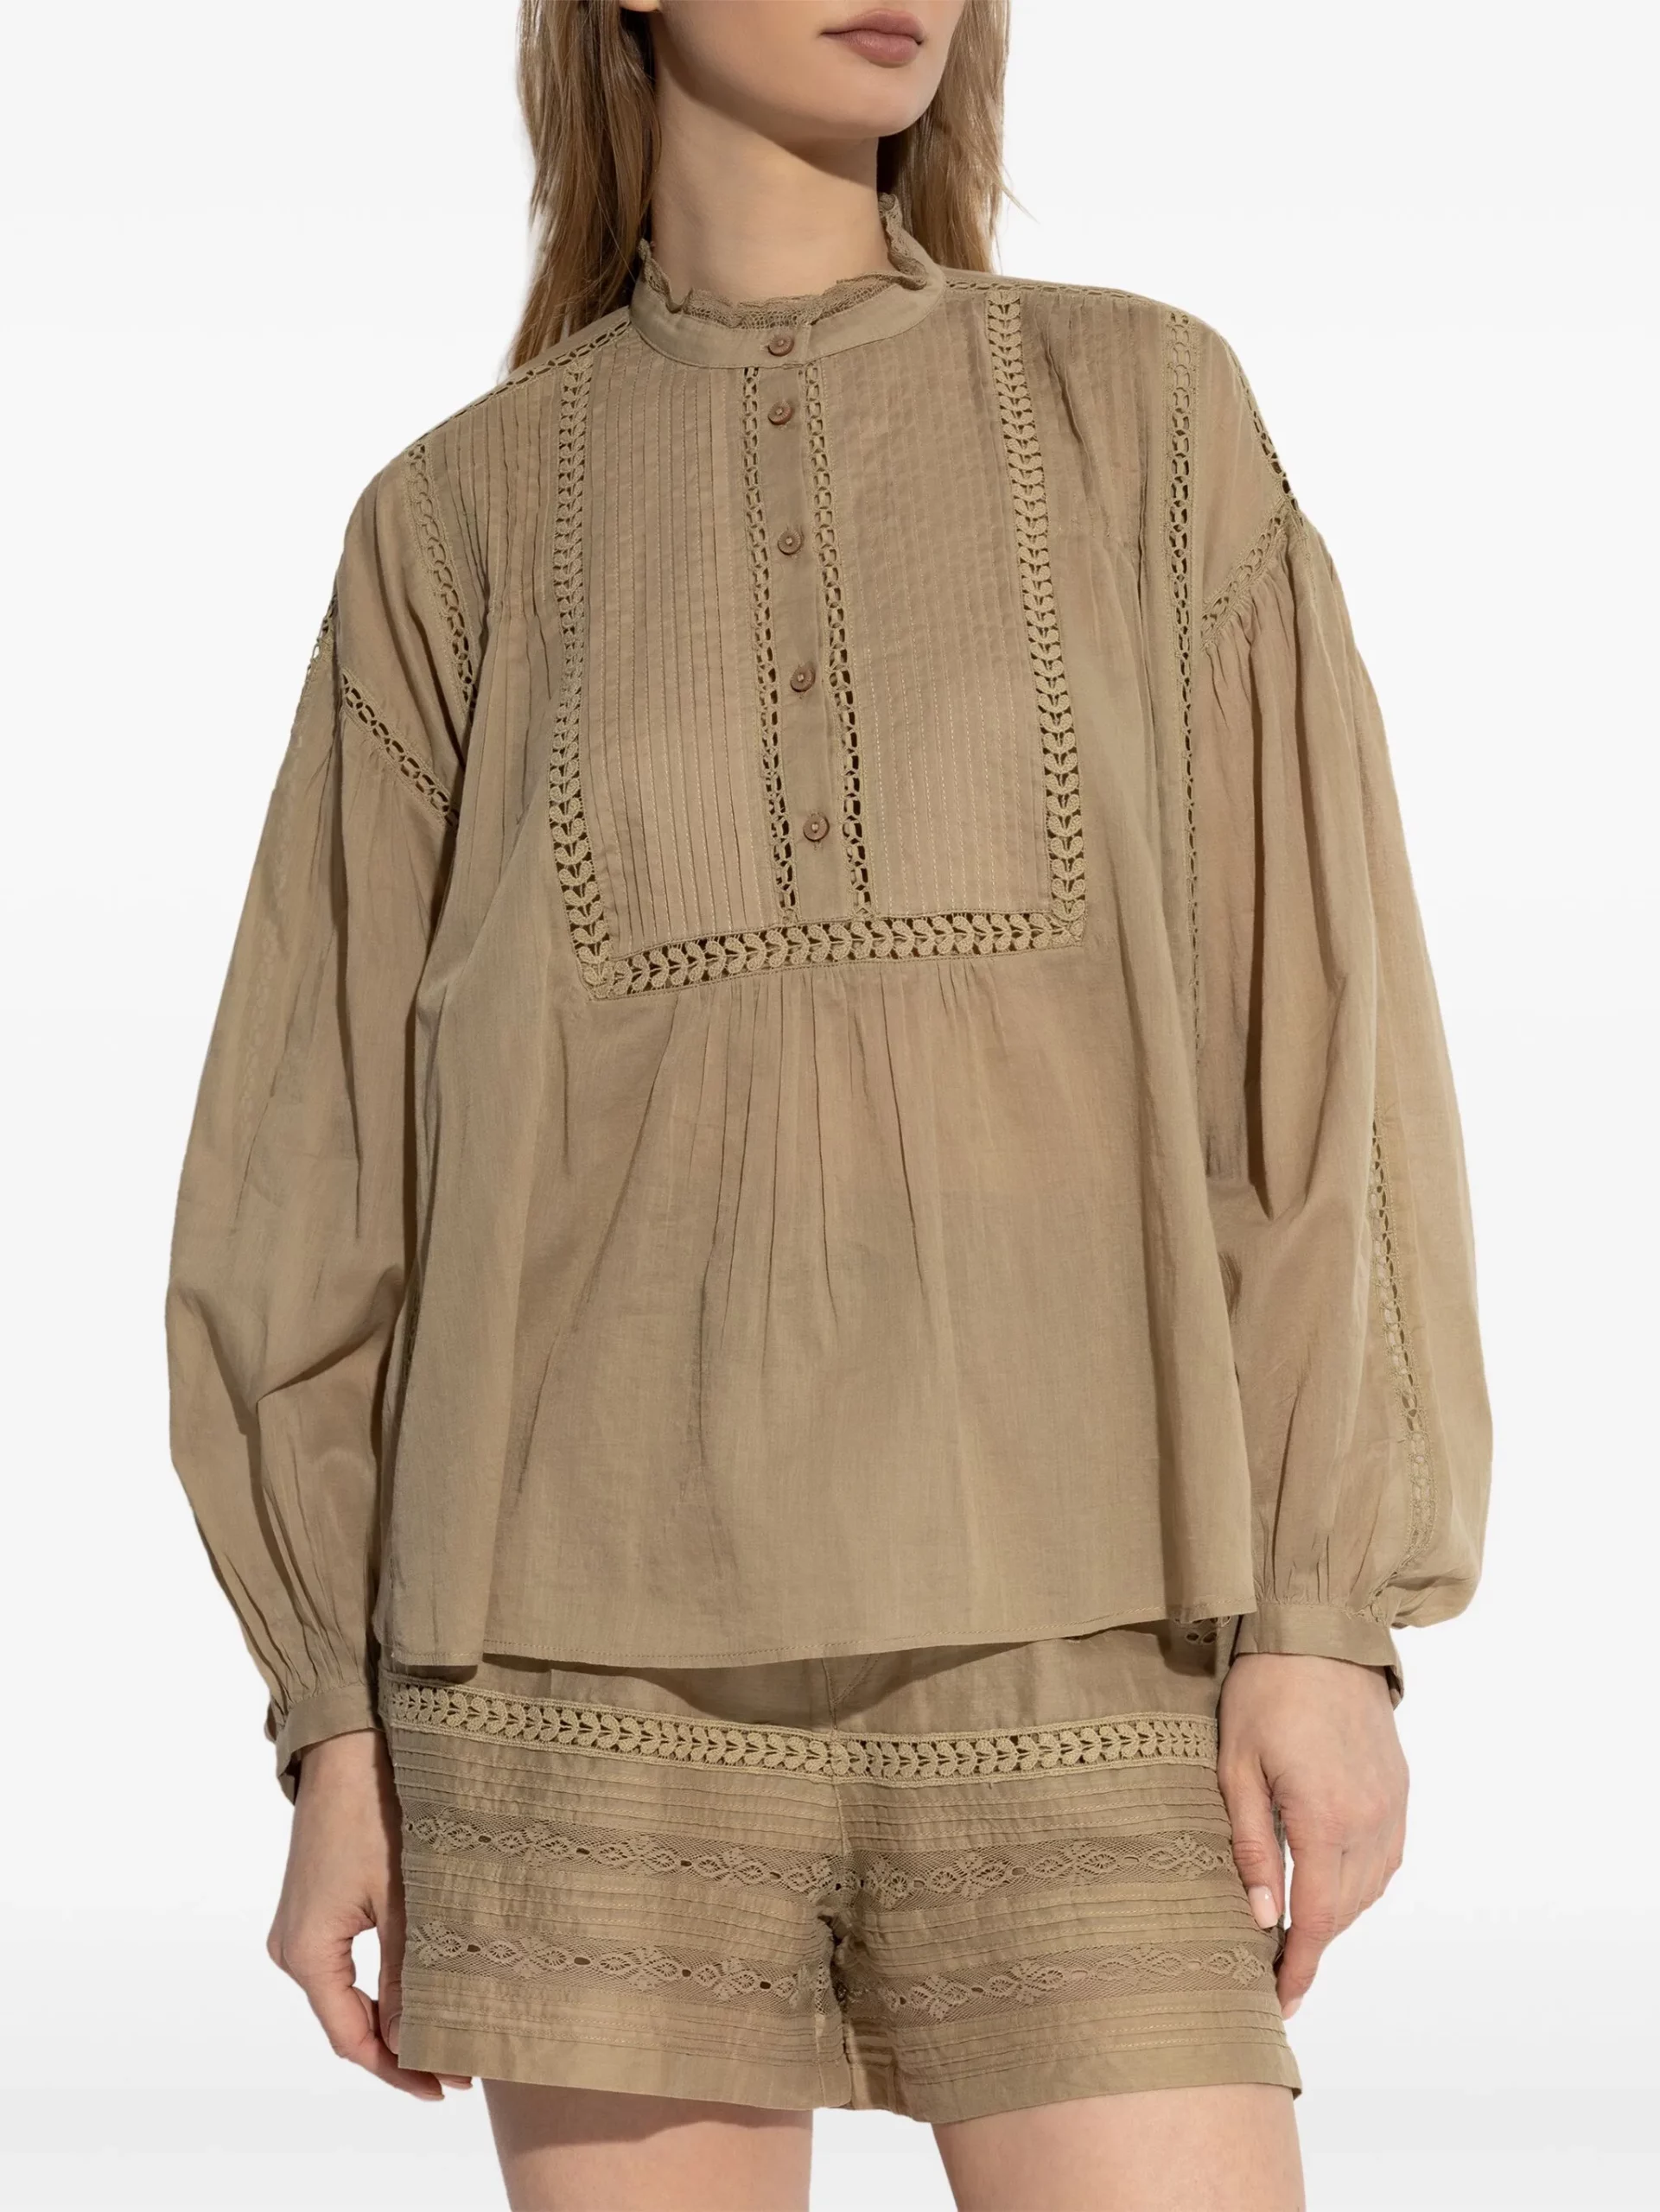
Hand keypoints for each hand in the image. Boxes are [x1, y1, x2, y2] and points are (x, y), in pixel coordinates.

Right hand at [266, 1728, 471, 2097]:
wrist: (346, 1745)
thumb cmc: (375, 1812)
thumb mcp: (401, 1897)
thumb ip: (404, 1975)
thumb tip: (410, 2045)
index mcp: (305, 1953)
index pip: (351, 2038)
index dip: (397, 2070)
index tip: (444, 2089)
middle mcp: (292, 1948)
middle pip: (346, 2023)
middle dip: (398, 2050)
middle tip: (455, 2072)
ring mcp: (299, 1926)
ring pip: (347, 1995)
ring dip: (391, 2019)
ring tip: (444, 2039)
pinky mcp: (314, 1907)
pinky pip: (345, 1965)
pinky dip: (380, 1987)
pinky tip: (416, 1995)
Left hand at [1217, 1652, 1407, 2016]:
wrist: (1321, 1633)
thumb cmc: (1266, 1693)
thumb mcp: (1236, 1767)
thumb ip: (1250, 1845)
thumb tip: (1261, 1917)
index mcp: (1325, 1819)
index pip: (1316, 1919)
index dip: (1299, 1967)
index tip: (1281, 2001)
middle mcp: (1369, 1821)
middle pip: (1344, 1911)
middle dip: (1312, 1948)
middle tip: (1276, 1974)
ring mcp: (1391, 1806)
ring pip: (1369, 1890)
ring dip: (1336, 1916)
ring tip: (1297, 1931)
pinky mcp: (1399, 1790)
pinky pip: (1385, 1858)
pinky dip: (1359, 1882)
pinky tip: (1331, 1882)